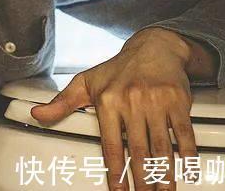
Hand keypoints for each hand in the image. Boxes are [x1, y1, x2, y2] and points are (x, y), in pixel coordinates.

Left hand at [31, 28, 198, 190]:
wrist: (154, 47)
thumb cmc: (118, 69)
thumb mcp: (85, 83)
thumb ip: (62, 103)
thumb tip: (37, 114)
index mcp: (108, 101)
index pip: (111, 145)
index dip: (115, 172)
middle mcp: (132, 101)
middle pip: (139, 150)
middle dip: (142, 179)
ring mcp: (157, 102)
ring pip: (162, 146)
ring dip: (165, 173)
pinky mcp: (178, 101)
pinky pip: (184, 133)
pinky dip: (187, 155)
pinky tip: (187, 171)